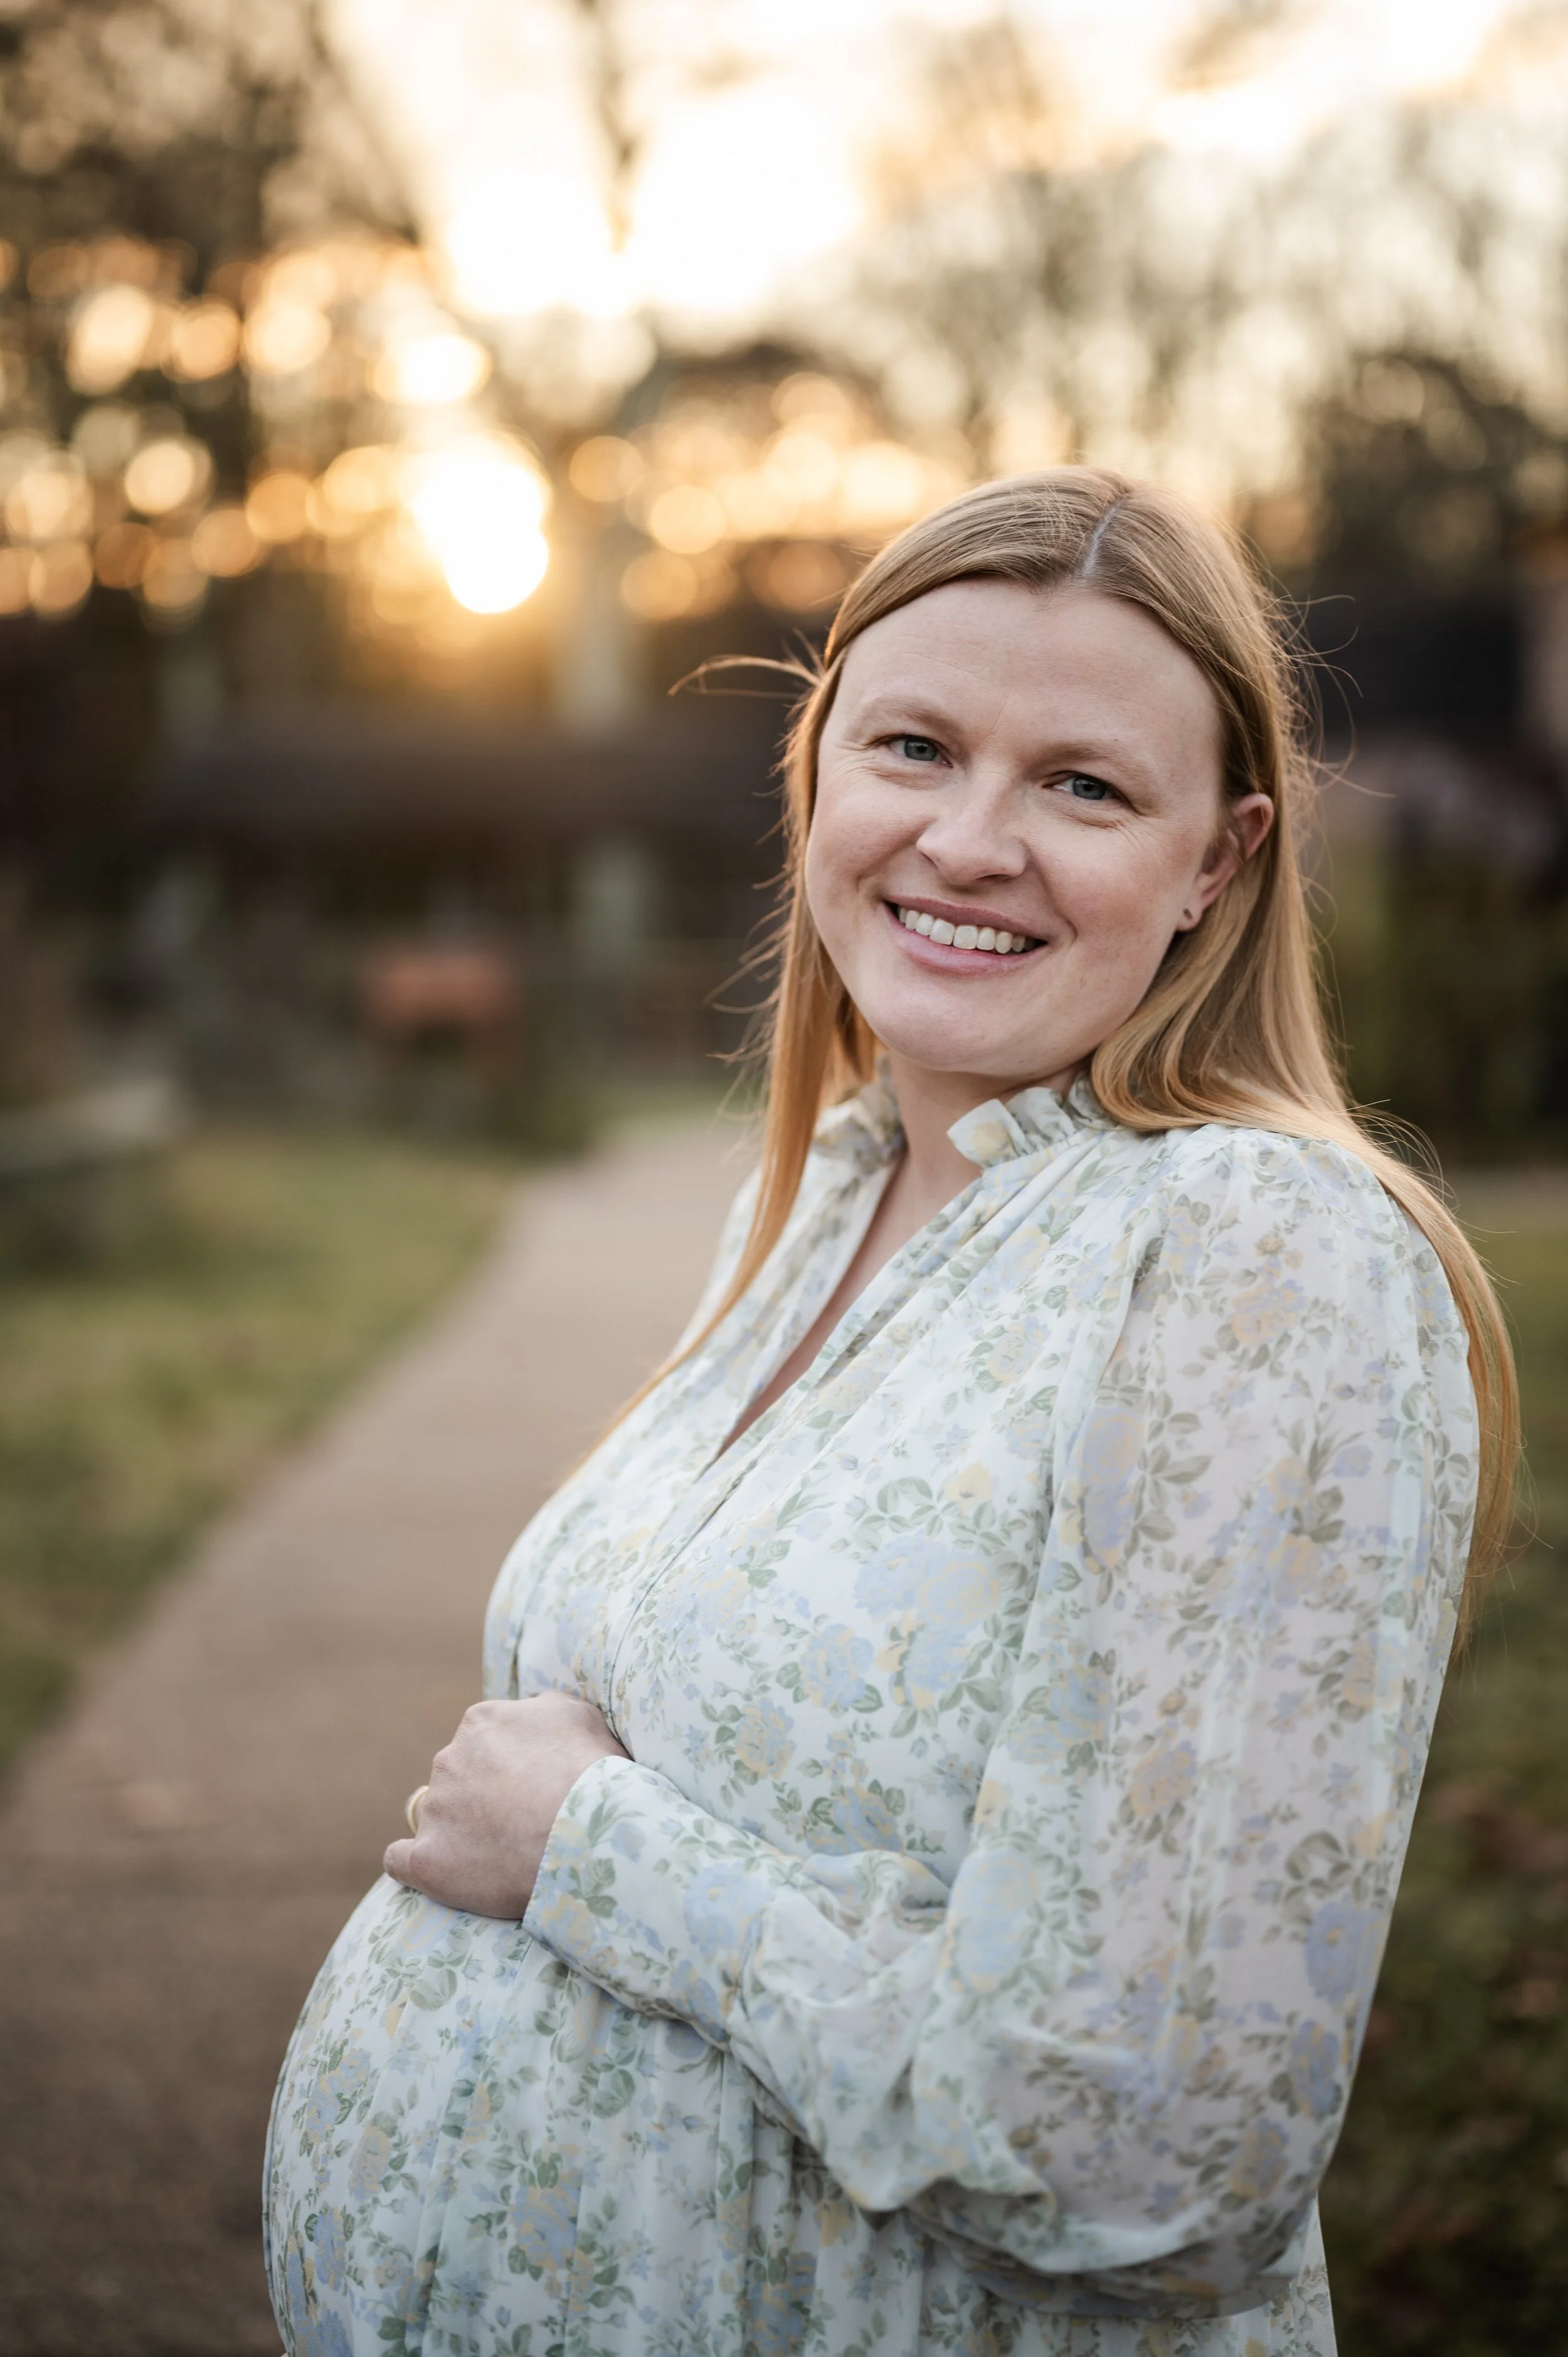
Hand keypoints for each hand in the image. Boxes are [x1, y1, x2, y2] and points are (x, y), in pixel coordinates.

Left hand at [383, 1692, 628, 1918]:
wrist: (584, 1835)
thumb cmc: (591, 1774)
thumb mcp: (579, 1715)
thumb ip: (543, 1710)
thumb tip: (530, 1713)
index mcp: (482, 1723)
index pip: (482, 1741)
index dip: (508, 1767)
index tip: (530, 1787)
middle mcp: (449, 1759)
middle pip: (457, 1777)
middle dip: (481, 1796)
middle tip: (521, 1823)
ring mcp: (435, 1810)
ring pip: (435, 1816)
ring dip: (458, 1830)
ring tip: (499, 1856)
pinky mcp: (426, 1860)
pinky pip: (400, 1859)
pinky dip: (413, 1863)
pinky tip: (436, 1870)